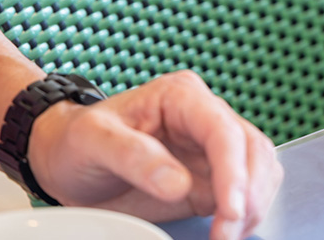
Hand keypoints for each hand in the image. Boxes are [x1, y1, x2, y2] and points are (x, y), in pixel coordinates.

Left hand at [28, 70, 280, 239]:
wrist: (63, 159)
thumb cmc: (76, 142)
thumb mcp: (93, 142)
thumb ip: (135, 157)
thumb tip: (179, 184)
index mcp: (182, 97)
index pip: (223, 130)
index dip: (234, 172)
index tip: (230, 210)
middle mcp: (205, 116)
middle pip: (252, 149)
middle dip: (249, 194)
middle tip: (227, 234)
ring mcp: (212, 146)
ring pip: (260, 168)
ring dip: (254, 205)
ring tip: (228, 236)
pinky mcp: (212, 175)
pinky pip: (247, 189)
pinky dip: (248, 212)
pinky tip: (229, 231)